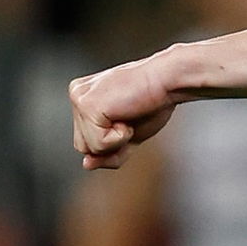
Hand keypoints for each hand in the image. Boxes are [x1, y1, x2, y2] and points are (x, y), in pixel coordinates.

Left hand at [69, 55, 176, 169]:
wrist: (169, 81)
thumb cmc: (155, 102)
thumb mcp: (130, 135)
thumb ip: (108, 151)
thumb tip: (86, 164)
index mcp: (85, 98)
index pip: (86, 140)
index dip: (112, 141)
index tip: (130, 117)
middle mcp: (77, 95)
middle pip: (83, 146)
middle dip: (110, 143)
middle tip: (131, 118)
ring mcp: (79, 98)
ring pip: (87, 148)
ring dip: (115, 141)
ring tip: (129, 115)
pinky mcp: (86, 105)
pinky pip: (98, 144)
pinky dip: (119, 138)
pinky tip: (127, 115)